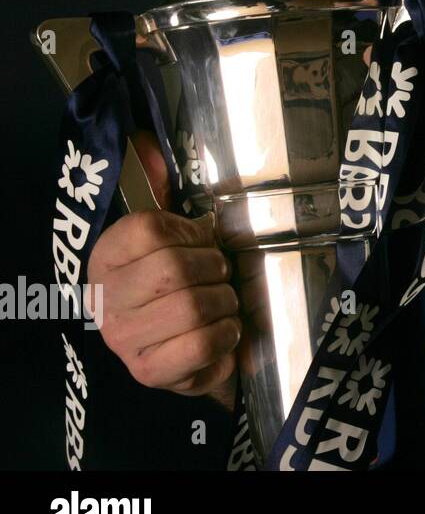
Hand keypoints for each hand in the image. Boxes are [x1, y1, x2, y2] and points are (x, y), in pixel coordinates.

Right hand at [87, 130, 238, 410]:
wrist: (189, 350)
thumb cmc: (186, 283)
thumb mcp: (174, 235)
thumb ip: (162, 189)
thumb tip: (144, 140)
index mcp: (107, 256)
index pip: (151, 229)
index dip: (193, 234)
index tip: (203, 243)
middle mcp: (106, 299)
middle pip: (175, 270)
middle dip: (215, 270)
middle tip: (222, 276)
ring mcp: (124, 339)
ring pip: (193, 307)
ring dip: (226, 303)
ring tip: (224, 304)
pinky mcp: (151, 372)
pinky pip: (203, 344)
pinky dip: (227, 335)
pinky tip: (225, 331)